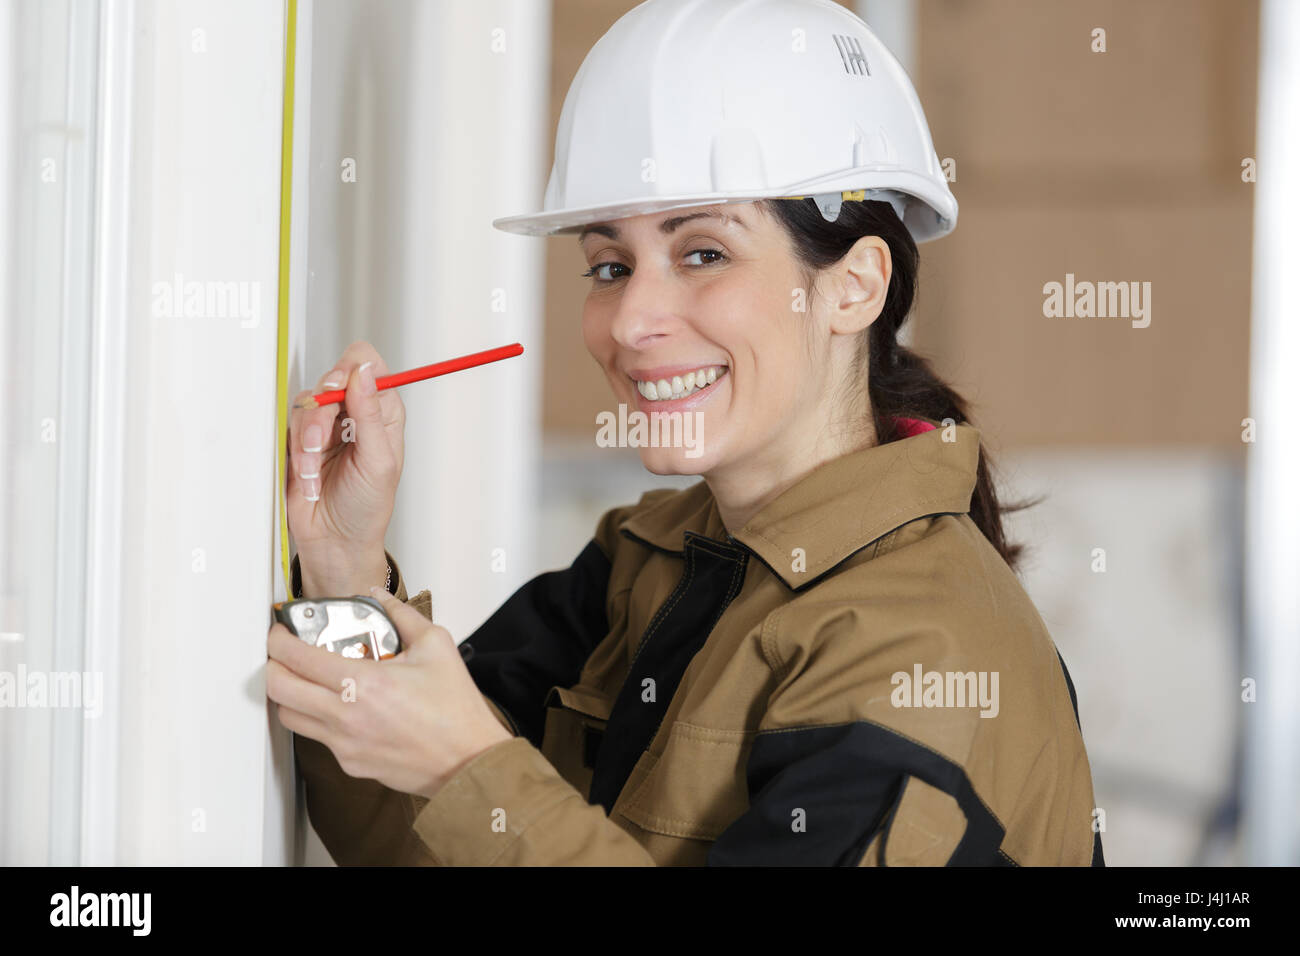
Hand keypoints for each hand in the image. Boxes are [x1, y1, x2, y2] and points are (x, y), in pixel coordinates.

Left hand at [266, 588, 512, 799]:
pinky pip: (318, 737)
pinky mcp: (349, 763)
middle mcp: (345, 716)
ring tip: (307, 679)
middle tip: (283, 654)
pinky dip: (319, 717)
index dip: (279, 640)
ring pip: (291, 717)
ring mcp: (344, 744)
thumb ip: (402, 615)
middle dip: (272, 666)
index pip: (296, 658)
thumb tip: (379, 597)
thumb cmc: (456, 710)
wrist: (468, 760)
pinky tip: (340, 704)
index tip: (280, 632)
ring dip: (290, 694)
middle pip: (279, 690)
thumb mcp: (436, 646)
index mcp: (364, 683)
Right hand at [288, 341, 403, 595]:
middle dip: (322, 412)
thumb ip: (370, 414)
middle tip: (321, 438)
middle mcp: (353, 414)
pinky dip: (296, 453)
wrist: (335, 541)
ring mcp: (324, 426)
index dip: (353, 369)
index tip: (342, 387)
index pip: (367, 365)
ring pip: (305, 404)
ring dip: (307, 439)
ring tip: (316, 470)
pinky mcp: (298, 440)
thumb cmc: (366, 508)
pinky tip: (308, 476)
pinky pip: (287, 427)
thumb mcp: (378, 461)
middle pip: (330, 379)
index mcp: (382, 413)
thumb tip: (365, 372)